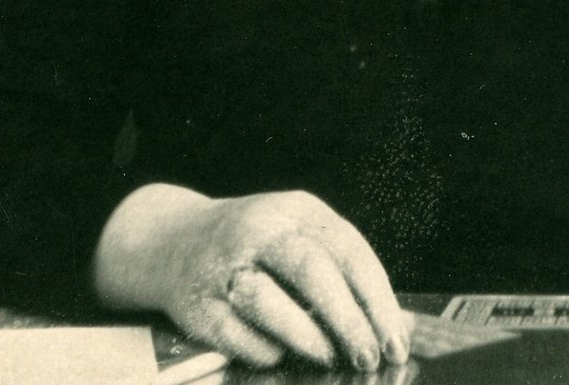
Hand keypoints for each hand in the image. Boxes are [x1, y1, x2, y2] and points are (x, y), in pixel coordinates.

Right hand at [94, 183, 408, 371]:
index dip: (377, 300)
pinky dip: (264, 350)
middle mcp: (260, 229)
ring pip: (269, 301)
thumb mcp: (298, 235)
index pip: (349, 251)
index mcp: (297, 210)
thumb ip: (338, 270)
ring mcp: (224, 265)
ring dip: (307, 337)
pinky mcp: (196, 303)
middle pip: (312, 272)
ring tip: (330, 358)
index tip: (396, 339)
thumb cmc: (257, 247)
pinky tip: (279, 355)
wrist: (173, 241)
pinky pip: (235, 334)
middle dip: (348, 321)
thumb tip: (386, 327)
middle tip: (370, 356)